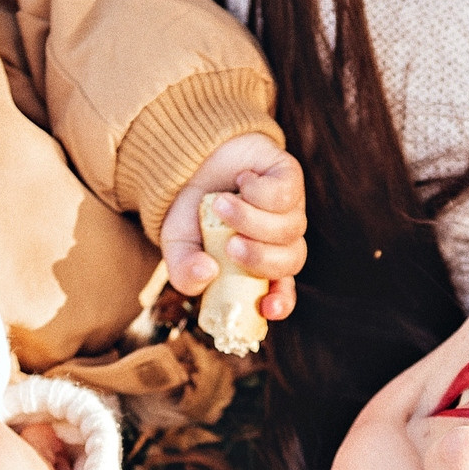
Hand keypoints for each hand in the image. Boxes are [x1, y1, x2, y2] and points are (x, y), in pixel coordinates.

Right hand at [159, 133, 306, 322]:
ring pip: (289, 228)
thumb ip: (185, 270)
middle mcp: (280, 242)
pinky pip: (285, 195)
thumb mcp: (177, 246)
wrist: (190, 161)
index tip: (267, 307)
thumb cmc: (189, 212)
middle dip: (260, 258)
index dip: (281, 302)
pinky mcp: (290, 180)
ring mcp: (290, 211)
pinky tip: (241, 181)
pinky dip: (258, 191)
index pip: (282, 293)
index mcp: (259, 266)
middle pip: (291, 261)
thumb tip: (206, 274)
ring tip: (220, 204)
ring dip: (250, 219)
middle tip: (230, 246)